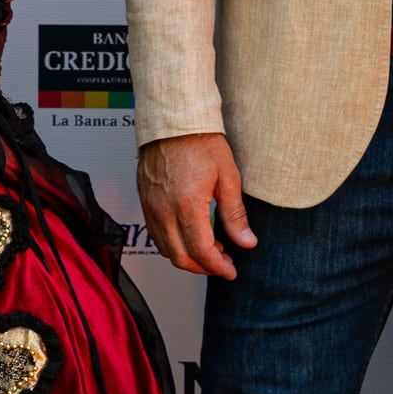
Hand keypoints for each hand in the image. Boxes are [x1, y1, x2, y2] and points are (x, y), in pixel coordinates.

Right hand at [136, 131, 256, 279]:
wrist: (173, 122)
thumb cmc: (201, 143)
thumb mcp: (228, 177)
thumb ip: (235, 215)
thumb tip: (247, 242)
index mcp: (187, 206)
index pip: (202, 252)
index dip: (218, 267)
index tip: (231, 271)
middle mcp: (164, 212)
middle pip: (180, 257)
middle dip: (203, 268)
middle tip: (224, 263)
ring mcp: (151, 208)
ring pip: (165, 250)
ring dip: (187, 258)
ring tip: (211, 249)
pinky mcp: (145, 203)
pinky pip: (156, 235)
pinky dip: (173, 245)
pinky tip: (190, 236)